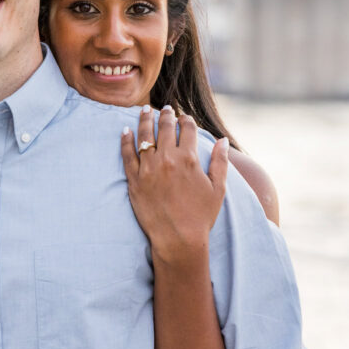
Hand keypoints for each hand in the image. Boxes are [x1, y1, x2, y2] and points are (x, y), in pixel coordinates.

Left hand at [121, 106, 229, 268]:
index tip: (184, 117)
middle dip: (166, 115)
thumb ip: (220, 162)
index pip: (187, 129)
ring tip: (144, 110)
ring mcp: (149, 169)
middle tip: (165, 109)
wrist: (178, 239)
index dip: (186, 120)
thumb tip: (223, 141)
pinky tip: (125, 131)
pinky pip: (127, 155)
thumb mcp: (218, 189)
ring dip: (145, 120)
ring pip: (144, 136)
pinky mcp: (134, 181)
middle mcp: (168, 159)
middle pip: (165, 128)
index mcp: (190, 159)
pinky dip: (125, 140)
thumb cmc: (201, 216)